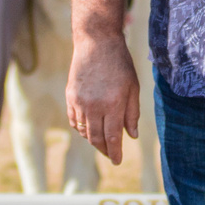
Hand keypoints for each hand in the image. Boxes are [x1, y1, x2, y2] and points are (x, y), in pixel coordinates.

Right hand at [66, 28, 140, 164]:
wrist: (96, 42)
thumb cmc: (120, 63)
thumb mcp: (133, 87)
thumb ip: (132, 113)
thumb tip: (131, 135)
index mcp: (114, 104)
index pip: (113, 137)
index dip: (115, 152)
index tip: (118, 161)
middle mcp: (95, 106)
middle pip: (97, 138)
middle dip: (104, 150)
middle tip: (111, 155)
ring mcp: (80, 102)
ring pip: (85, 131)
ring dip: (93, 140)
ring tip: (102, 143)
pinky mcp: (70, 96)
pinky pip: (74, 121)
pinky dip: (82, 129)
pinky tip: (89, 130)